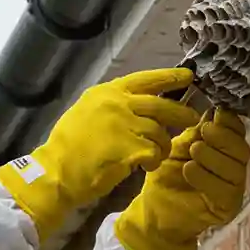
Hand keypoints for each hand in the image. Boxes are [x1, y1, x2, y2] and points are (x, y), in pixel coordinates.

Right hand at [0, 68, 200, 242]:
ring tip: (156, 155)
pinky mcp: (130, 149)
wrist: (56, 172)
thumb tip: (138, 102)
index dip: (169, 76)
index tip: (187, 76)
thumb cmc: (68, 146)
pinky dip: (154, 160)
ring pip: (160, 132)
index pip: (145, 78)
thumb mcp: (86, 112)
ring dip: (163, 145)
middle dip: (181, 113)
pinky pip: (155, 152)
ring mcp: (124, 126)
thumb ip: (112, 104)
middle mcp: (117, 104)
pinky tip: (146, 166)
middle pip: (161, 105)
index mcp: (107, 92)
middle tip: (192, 118)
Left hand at [114, 107, 249, 249]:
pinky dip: (206, 177)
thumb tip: (214, 109)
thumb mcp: (178, 147)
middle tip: (204, 129)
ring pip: (235, 169)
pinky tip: (189, 169)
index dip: (230, 122)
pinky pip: (224, 190)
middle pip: (242, 149)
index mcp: (225, 150)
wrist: (153, 210)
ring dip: (213, 156)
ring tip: (193, 150)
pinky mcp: (227, 208)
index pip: (237, 133)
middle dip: (223, 137)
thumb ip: (196, 132)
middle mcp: (234, 169)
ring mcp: (233, 190)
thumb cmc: (166, 176)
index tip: (217, 112)